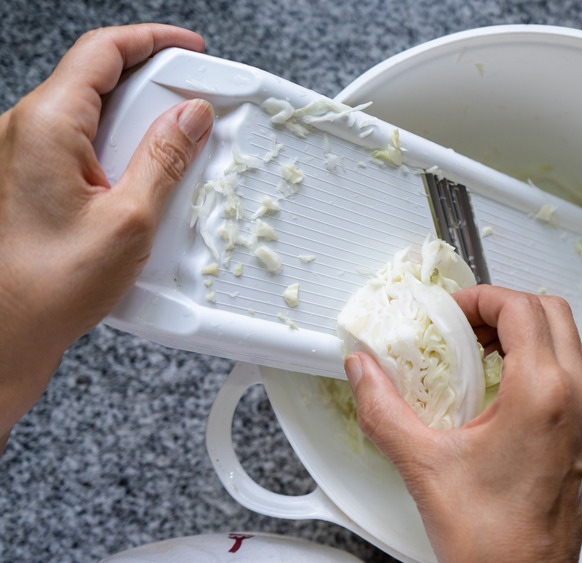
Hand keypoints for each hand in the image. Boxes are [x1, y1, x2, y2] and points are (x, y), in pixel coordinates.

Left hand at [0, 25, 213, 449]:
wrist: (4, 335)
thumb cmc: (48, 287)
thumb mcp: (130, 220)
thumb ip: (166, 159)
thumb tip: (192, 116)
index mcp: (46, 125)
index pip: (103, 50)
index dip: (154, 41)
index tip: (192, 50)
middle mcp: (24, 130)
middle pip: (97, 78)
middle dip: (152, 86)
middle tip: (195, 109)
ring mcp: (20, 155)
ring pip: (90, 113)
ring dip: (135, 124)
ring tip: (173, 156)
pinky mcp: (26, 180)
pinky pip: (79, 146)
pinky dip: (116, 152)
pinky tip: (142, 185)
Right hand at [345, 285, 581, 561]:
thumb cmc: (491, 541)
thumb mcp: (424, 466)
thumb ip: (384, 409)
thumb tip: (363, 372)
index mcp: (543, 395)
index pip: (521, 308)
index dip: (481, 297)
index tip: (452, 311)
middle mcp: (576, 399)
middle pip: (551, 312)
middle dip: (504, 306)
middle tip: (464, 324)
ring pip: (565, 340)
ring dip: (523, 331)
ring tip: (476, 350)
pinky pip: (570, 371)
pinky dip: (538, 359)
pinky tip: (497, 384)